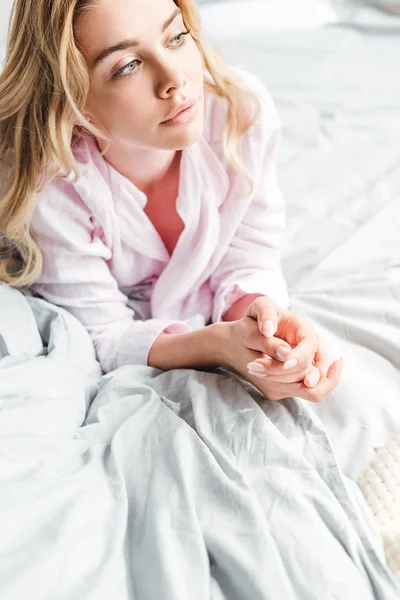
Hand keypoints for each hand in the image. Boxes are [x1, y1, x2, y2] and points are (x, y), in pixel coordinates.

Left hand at [220, 299, 342, 402]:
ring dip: (278, 379)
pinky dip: (278, 384)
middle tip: (254, 365)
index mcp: (304, 327)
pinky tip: (259, 372)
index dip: (300, 358)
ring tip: (253, 367)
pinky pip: (298, 389)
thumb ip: (266, 315)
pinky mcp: (299, 376)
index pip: (311, 346)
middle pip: (308, 368)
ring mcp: (307, 363)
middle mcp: (310, 347)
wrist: (247, 334)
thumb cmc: (256, 317)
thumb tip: (269, 331)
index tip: (284, 364)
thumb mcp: (259, 307)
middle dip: (282, 371)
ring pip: (306, 384)